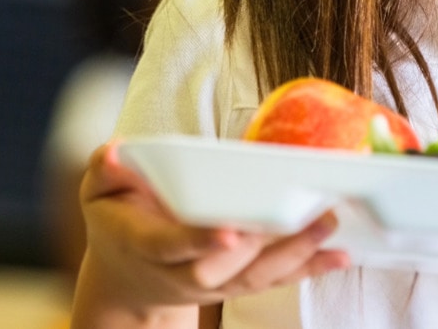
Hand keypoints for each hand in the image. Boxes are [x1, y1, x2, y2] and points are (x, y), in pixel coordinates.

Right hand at [77, 141, 349, 313]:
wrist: (125, 281)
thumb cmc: (116, 223)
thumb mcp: (96, 194)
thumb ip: (104, 171)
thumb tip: (115, 152)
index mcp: (146, 245)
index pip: (173, 244)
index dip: (201, 240)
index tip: (230, 231)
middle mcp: (182, 272)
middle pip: (224, 266)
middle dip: (263, 245)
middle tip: (299, 215)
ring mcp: (212, 283)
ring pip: (256, 276)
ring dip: (296, 254)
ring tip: (328, 224)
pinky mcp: (235, 285)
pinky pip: (274, 281)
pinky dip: (309, 269)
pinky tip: (341, 255)